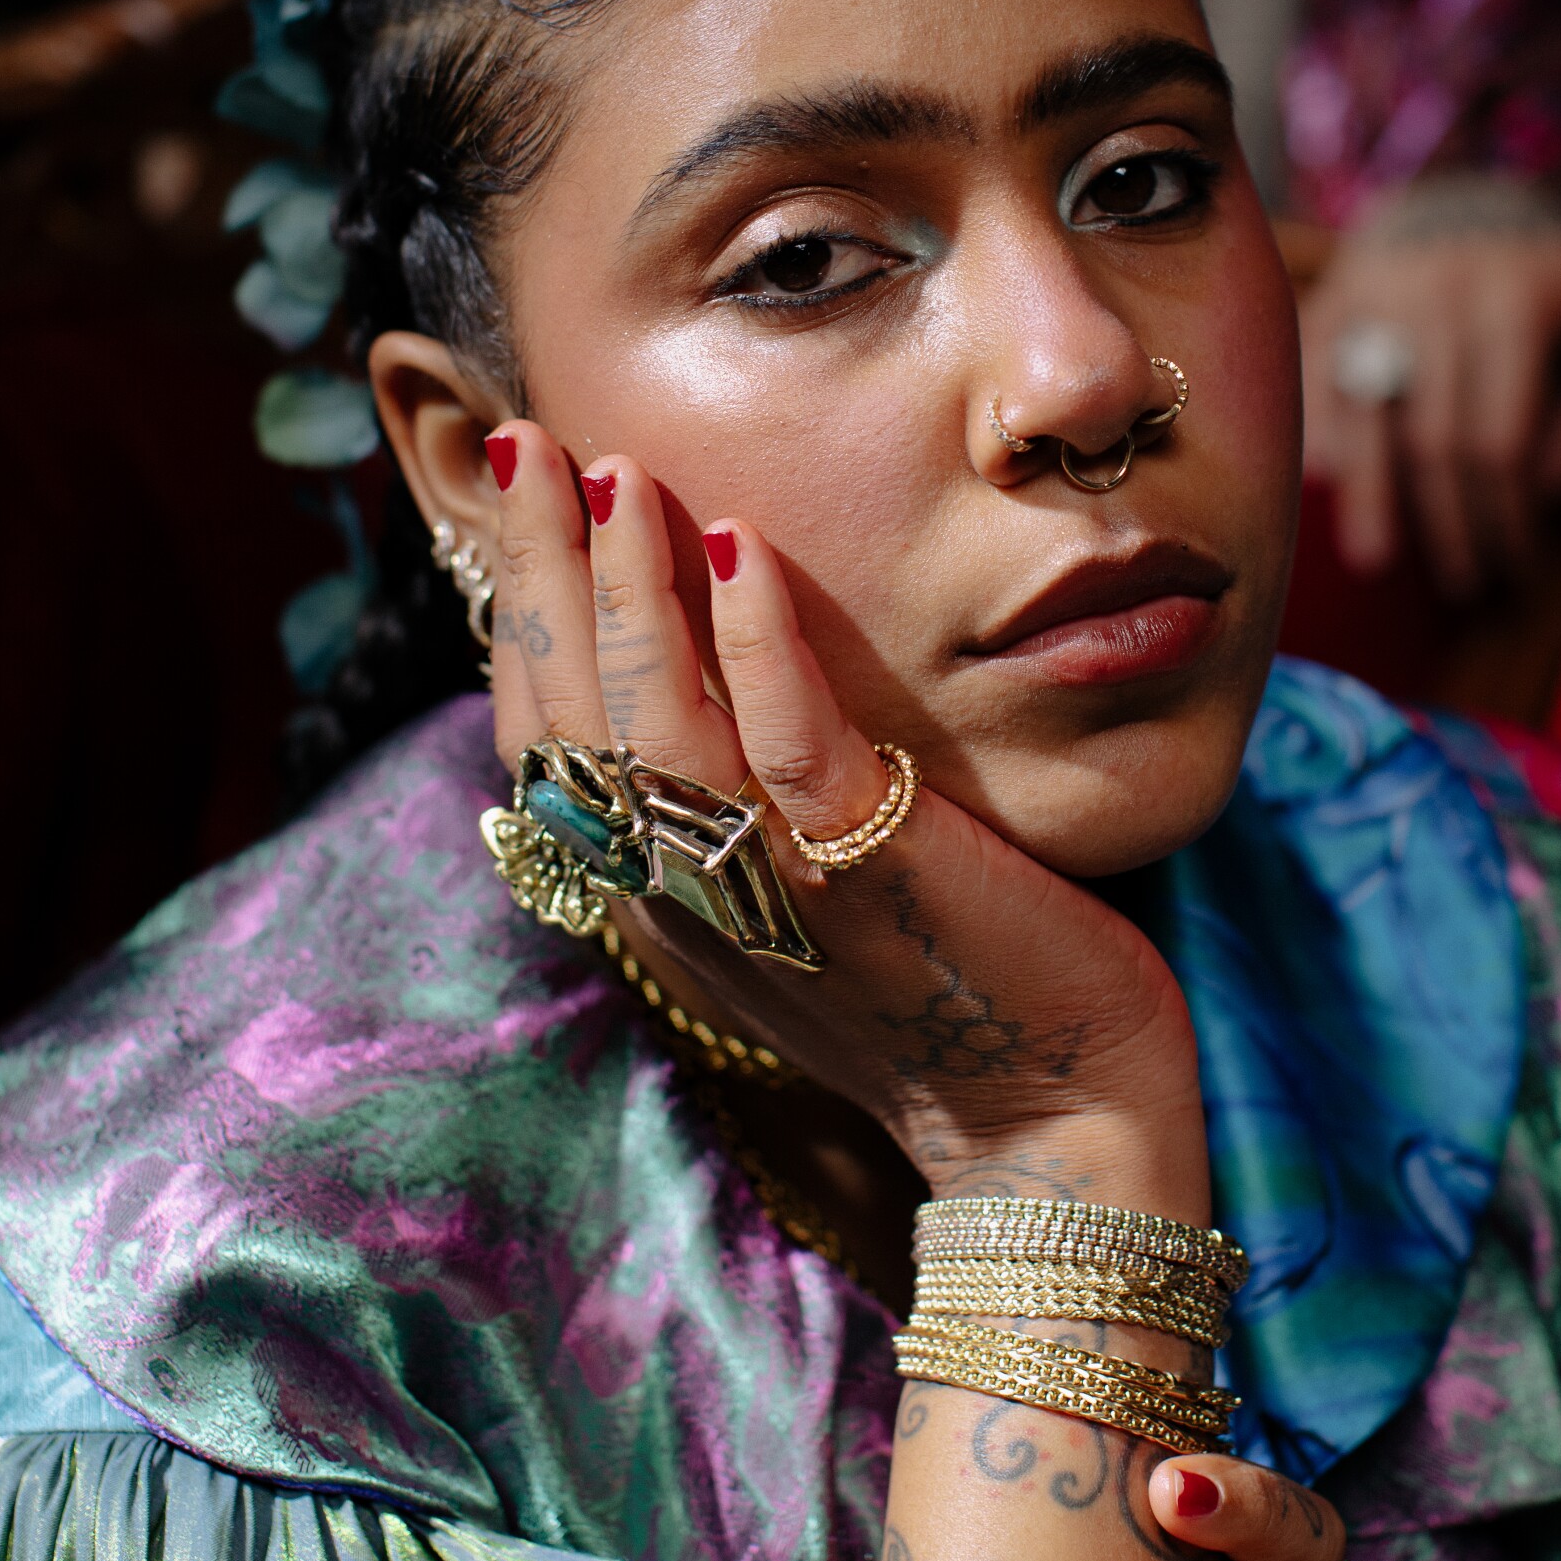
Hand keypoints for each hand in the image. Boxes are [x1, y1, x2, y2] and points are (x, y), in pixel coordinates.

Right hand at [484, 423, 1205, 1204]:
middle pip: (570, 717)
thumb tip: (666, 671)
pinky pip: (788, 750)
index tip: (512, 491)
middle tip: (525, 438)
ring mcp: (769, 893)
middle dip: (537, 567)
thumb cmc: (927, 991)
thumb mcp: (781, 902)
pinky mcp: (870, 878)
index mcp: (647, 903)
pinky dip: (757, 644)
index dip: (514, 611)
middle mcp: (680, 903)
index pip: (537, 739)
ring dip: (626, 589)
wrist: (1049, 1122)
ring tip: (615, 472)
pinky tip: (743, 545)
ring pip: (654, 728)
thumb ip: (710, 809)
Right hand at [1299, 180, 1560, 595]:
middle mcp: (1436, 294)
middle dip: (1450, 523)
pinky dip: (1320, 443)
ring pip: (1362, 414)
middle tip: (1466, 584)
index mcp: (1514, 301)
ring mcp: (1373, 295)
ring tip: (1375, 563)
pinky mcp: (1330, 302)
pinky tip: (1325, 495)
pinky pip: (1313, 386)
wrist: (1475, 199)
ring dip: (1370, 496)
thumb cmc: (1560, 283)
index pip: (1501, 439)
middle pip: (1433, 439)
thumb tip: (1549, 487)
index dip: (1509, 515)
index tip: (1520, 567)